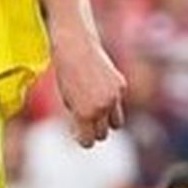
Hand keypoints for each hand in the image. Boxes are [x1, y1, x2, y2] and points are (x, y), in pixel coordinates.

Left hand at [52, 30, 126, 146]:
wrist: (75, 45)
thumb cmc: (66, 73)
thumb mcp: (68, 99)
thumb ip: (79, 117)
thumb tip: (88, 131)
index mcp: (84, 113)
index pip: (88, 141)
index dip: (82, 139)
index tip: (78, 133)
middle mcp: (102, 107)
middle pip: (103, 134)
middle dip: (94, 130)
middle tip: (86, 122)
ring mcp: (114, 96)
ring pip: (116, 123)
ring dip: (107, 121)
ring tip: (96, 111)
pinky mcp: (121, 85)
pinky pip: (118, 102)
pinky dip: (111, 100)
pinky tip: (100, 87)